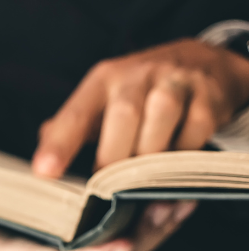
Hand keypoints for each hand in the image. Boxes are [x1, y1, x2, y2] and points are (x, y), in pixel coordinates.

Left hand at [32, 39, 248, 178]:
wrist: (200, 62)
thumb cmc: (139, 90)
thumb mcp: (101, 100)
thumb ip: (71, 129)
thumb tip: (42, 162)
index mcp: (103, 79)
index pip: (76, 113)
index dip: (59, 144)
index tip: (44, 173)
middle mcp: (137, 75)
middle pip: (122, 117)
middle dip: (112, 157)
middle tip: (105, 188)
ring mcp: (176, 82)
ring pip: (160, 121)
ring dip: (148, 158)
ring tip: (137, 182)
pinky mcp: (208, 97)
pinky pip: (194, 132)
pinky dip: (180, 155)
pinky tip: (172, 167)